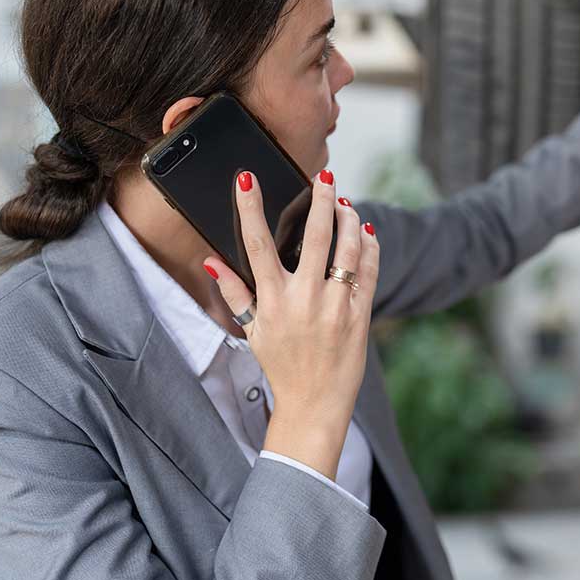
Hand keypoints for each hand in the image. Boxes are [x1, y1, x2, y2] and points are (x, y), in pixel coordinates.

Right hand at [203, 169, 378, 478]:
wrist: (314, 404)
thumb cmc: (280, 365)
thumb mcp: (251, 330)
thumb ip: (234, 292)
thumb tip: (211, 262)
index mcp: (272, 300)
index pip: (256, 243)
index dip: (250, 208)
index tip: (247, 179)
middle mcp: (304, 298)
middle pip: (315, 235)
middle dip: (319, 199)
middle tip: (323, 175)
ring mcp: (336, 305)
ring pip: (347, 248)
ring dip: (348, 219)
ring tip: (344, 202)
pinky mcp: (360, 314)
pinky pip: (369, 271)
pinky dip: (368, 247)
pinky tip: (365, 232)